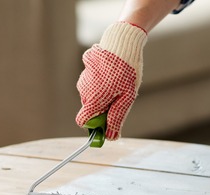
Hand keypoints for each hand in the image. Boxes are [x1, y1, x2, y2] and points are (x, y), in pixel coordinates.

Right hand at [76, 22, 146, 140]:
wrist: (121, 41)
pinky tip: (113, 71)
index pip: (83, 121)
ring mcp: (84, 77)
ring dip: (103, 93)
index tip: (105, 124)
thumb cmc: (126, 71)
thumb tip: (111, 137)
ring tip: (119, 82)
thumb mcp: (126, 98)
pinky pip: (92, 79)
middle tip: (120, 99)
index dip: (93, 126)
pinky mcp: (86, 66)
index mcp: (92, 100)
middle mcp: (84, 90)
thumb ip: (117, 118)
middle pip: (90, 107)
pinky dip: (101, 79)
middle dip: (102, 108)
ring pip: (92, 93)